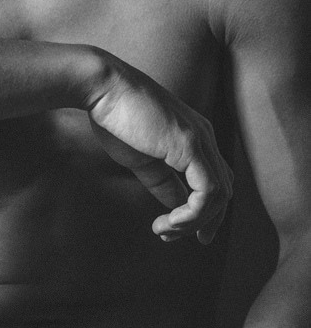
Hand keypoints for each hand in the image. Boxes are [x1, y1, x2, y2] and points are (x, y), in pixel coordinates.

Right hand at [85, 53, 232, 243]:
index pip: (214, 180)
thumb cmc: (115, 118)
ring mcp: (201, 140)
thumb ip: (163, 182)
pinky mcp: (190, 146)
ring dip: (194, 222)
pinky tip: (169, 222)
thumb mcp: (142, 159)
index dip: (204, 212)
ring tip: (165, 231)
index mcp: (195, 136)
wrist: (103, 89)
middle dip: (205, 222)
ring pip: (219, 196)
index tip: (178, 230)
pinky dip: (193, 215)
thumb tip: (176, 206)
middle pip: (223, 191)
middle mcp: (205, 136)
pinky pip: (207, 192)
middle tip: (176, 239)